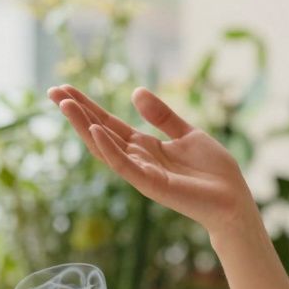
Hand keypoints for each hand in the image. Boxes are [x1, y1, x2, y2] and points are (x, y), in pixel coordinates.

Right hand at [47, 84, 257, 236]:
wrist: (234, 199)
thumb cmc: (214, 171)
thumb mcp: (187, 133)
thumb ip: (162, 116)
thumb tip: (136, 92)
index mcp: (145, 147)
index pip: (109, 124)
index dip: (88, 107)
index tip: (64, 89)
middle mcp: (138, 160)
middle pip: (100, 133)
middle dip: (77, 113)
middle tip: (53, 92)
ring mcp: (142, 173)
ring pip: (105, 148)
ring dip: (85, 127)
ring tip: (65, 105)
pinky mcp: (151, 184)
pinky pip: (124, 166)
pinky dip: (109, 149)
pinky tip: (95, 130)